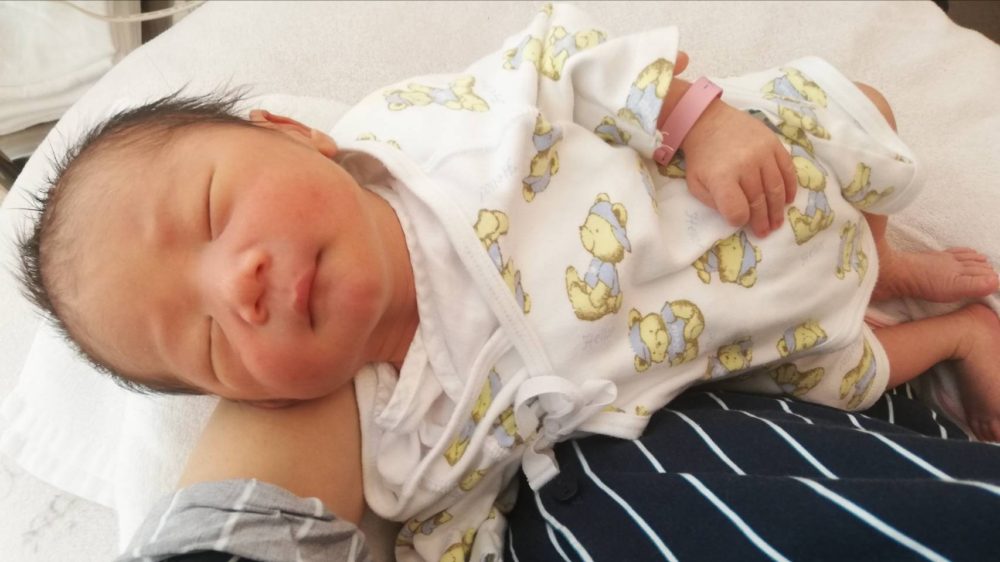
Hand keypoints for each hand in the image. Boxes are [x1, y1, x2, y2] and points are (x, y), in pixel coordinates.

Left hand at [681, 100, 796, 236]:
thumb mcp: (695, 184)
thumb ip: (713, 203)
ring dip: (778, 209)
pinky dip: (790, 187)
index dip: (740, 221)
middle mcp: (745, 165)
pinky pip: (787, 169)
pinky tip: (788, 200)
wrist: (708, 121)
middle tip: (765, 231)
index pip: (737, 210)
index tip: (740, 222)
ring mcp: (762, 153)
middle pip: (759, 201)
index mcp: (722, 177)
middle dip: (762, 220)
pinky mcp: (774, 143)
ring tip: (776, 222)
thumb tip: (737, 216)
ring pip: (776, 188)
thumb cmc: (701, 157)